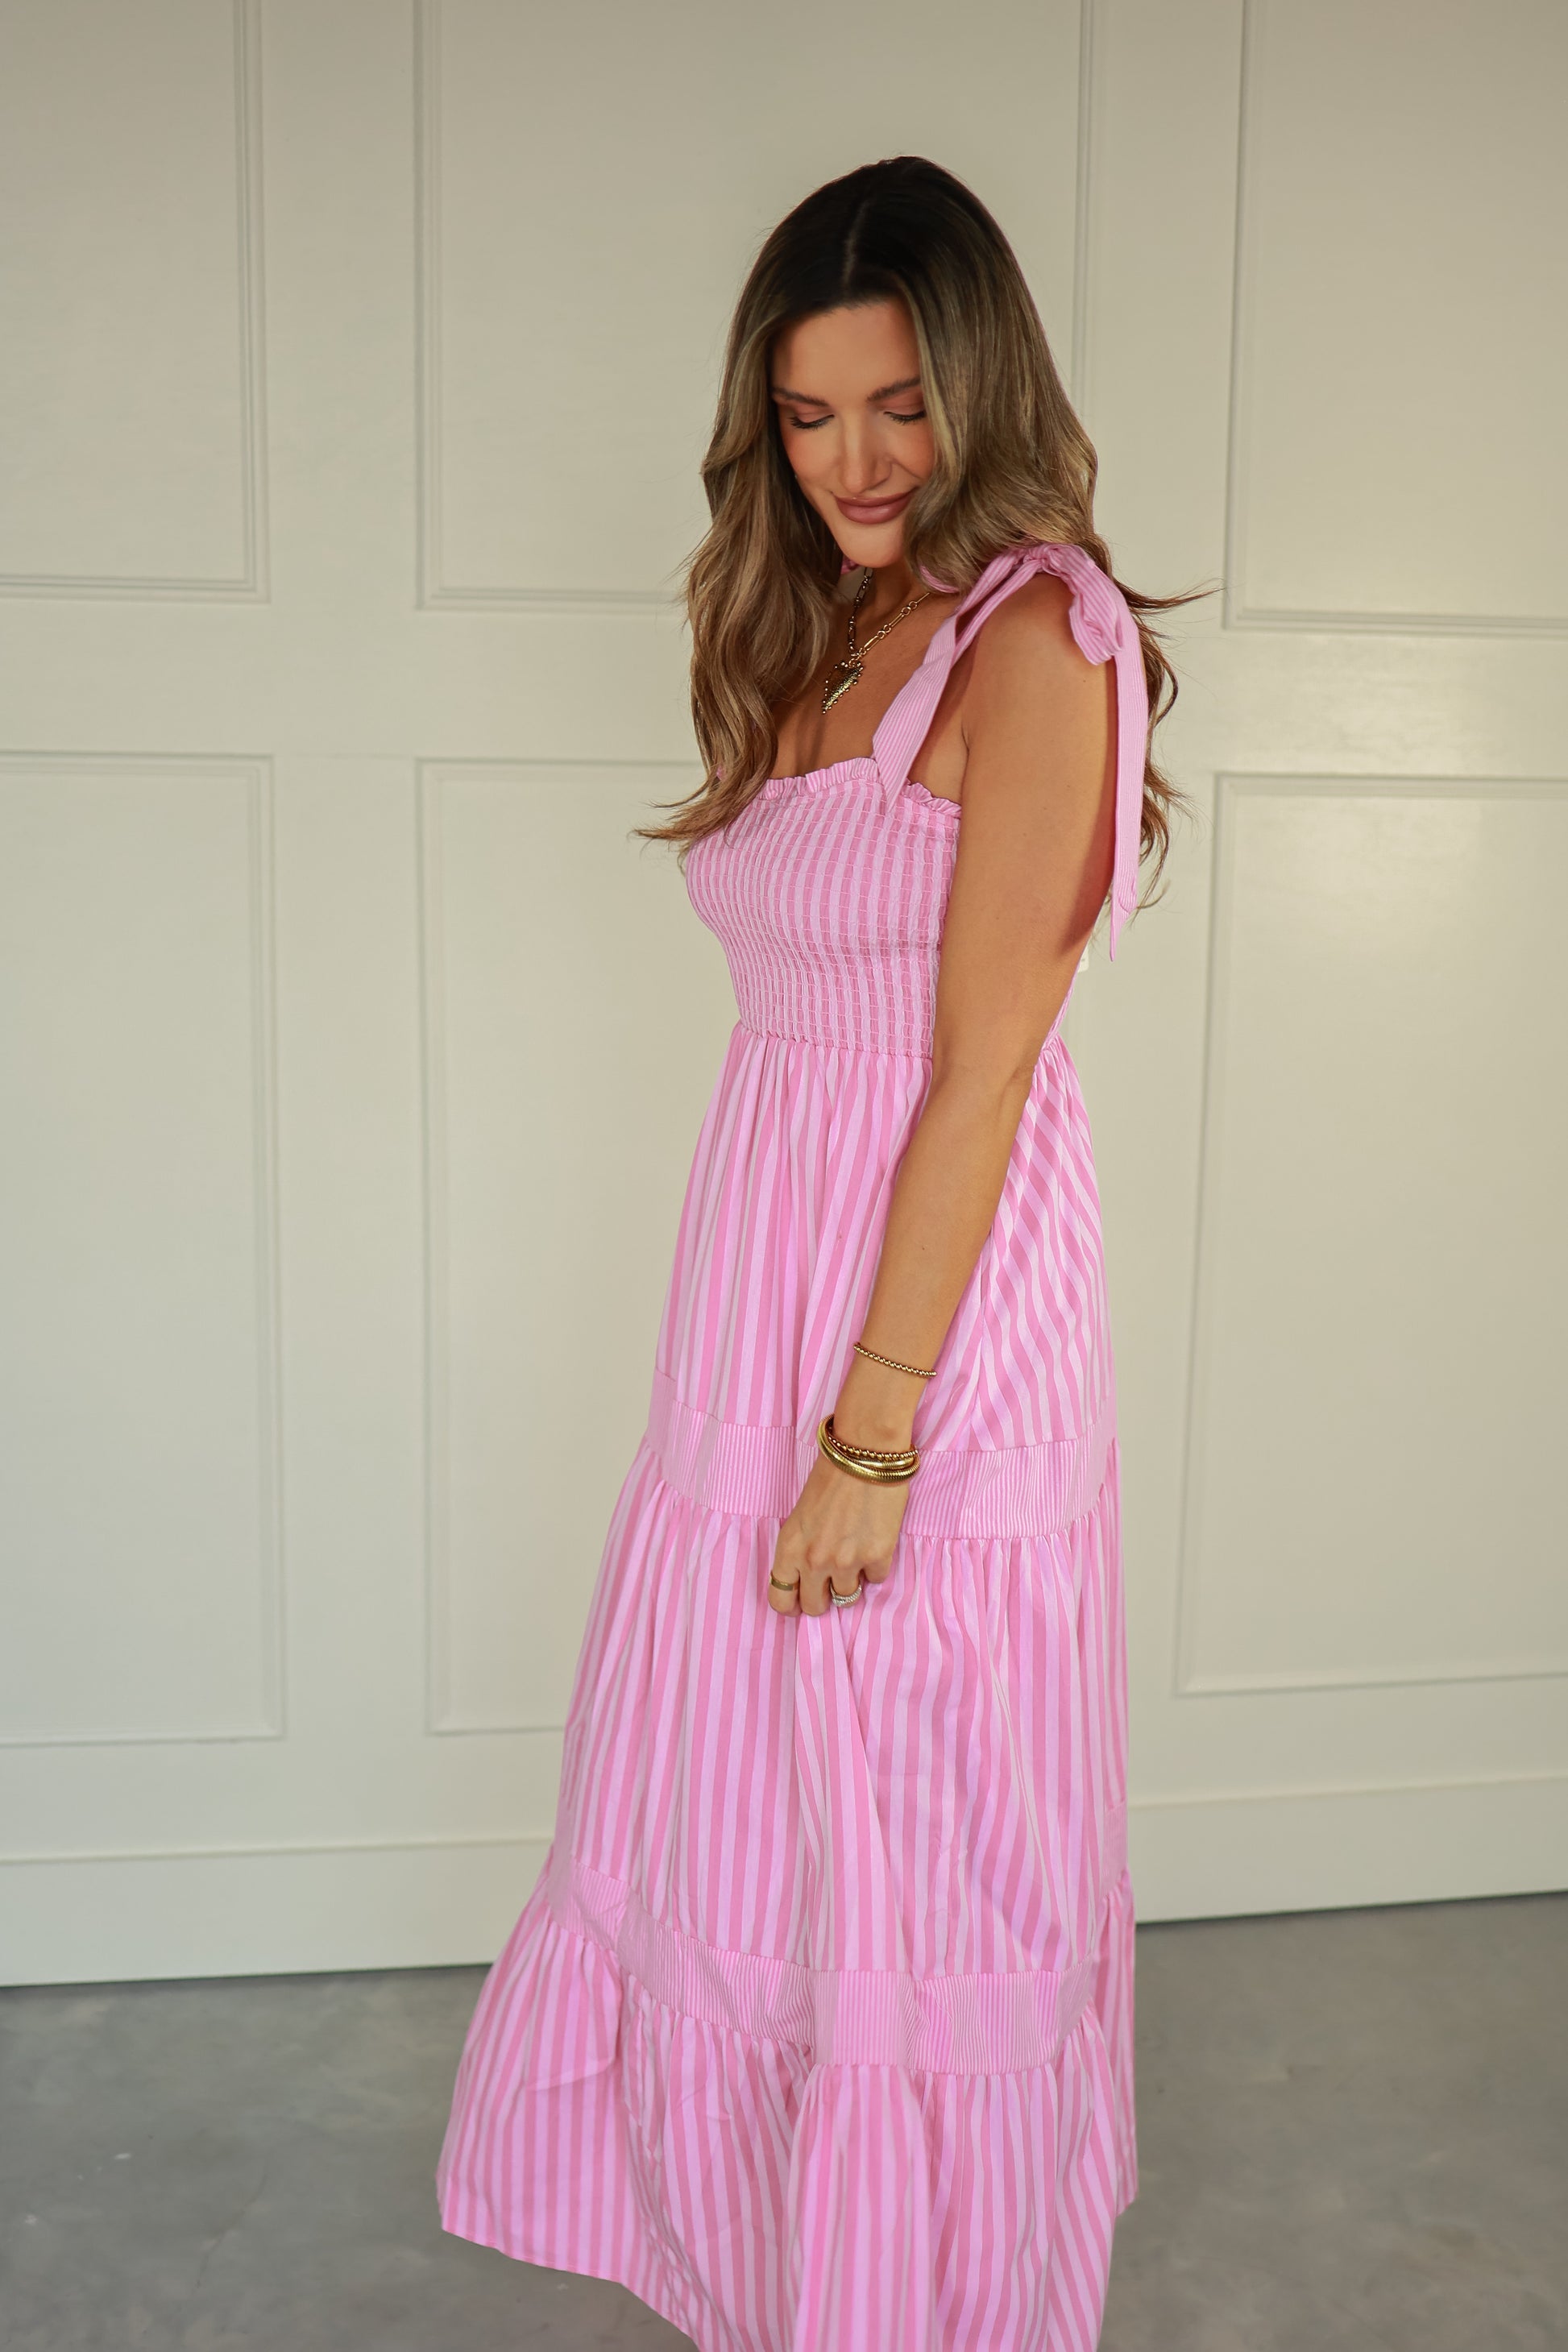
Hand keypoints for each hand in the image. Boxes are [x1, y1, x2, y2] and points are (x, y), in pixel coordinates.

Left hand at [767, 1449, 911, 1616]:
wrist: (865, 1454)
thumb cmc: (830, 1476)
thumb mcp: (800, 1516)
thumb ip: (801, 1549)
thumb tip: (811, 1576)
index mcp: (789, 1548)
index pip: (780, 1600)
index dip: (791, 1604)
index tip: (800, 1599)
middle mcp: (814, 1561)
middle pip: (814, 1607)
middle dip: (823, 1597)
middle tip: (830, 1580)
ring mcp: (847, 1562)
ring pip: (847, 1597)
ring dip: (851, 1580)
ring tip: (855, 1553)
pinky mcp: (877, 1557)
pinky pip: (875, 1580)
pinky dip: (875, 1566)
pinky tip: (873, 1541)